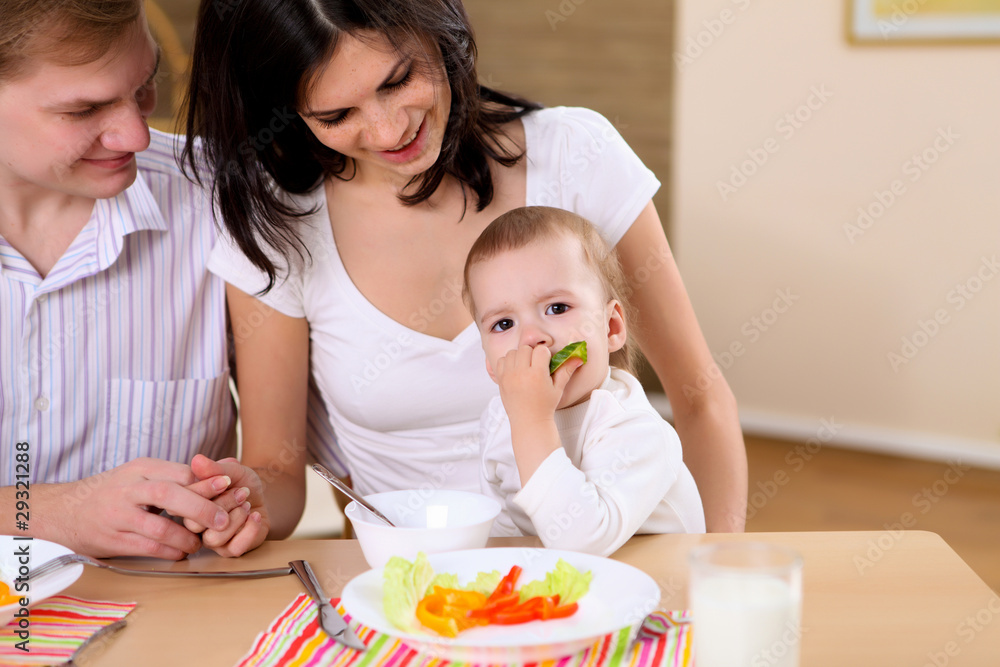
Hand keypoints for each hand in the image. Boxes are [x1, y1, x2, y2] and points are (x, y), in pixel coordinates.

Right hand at [40, 458, 233, 559]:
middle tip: (224, 521)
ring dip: (186, 538)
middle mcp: (129, 488)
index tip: (230, 490)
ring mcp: (118, 514)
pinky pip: (146, 547)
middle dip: (201, 509)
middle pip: (169, 495)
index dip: (207, 484)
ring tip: (201, 543)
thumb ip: (176, 477)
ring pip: (159, 527)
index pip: (181, 473)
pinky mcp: (111, 539)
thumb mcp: (141, 475)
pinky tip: (180, 553)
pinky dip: (168, 552)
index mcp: (142, 468)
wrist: (66, 511)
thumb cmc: (115, 492)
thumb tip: (223, 474)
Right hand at [184, 454, 268, 556]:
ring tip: (248, 505)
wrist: (262, 497)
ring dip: (236, 518)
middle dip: (224, 504)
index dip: (205, 490)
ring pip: (213, 539)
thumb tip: (197, 460)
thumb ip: (215, 468)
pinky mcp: (229, 549)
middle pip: (194, 523)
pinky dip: (249, 530)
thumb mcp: (232, 470)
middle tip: (243, 492)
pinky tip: (255, 516)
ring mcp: (210, 539)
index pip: (182, 502)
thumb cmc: (241, 483)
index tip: (226, 480)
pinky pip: (233, 548)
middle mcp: (195, 524)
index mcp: (188, 504)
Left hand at [495, 345, 581, 424]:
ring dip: (519, 356)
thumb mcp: (558, 388)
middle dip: (532, 353)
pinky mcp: (500, 380)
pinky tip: (515, 370)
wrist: (529, 422)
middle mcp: (521, 374)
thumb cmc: (545, 406)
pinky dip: (508, 362)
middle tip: (535, 365)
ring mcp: (509, 376)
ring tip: (525, 367)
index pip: (540, 350)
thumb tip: (578, 357)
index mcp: (537, 375)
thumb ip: (566, 370)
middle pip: (525, 348)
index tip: (546, 363)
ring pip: (512, 352)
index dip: (545, 354)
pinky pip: (501, 360)